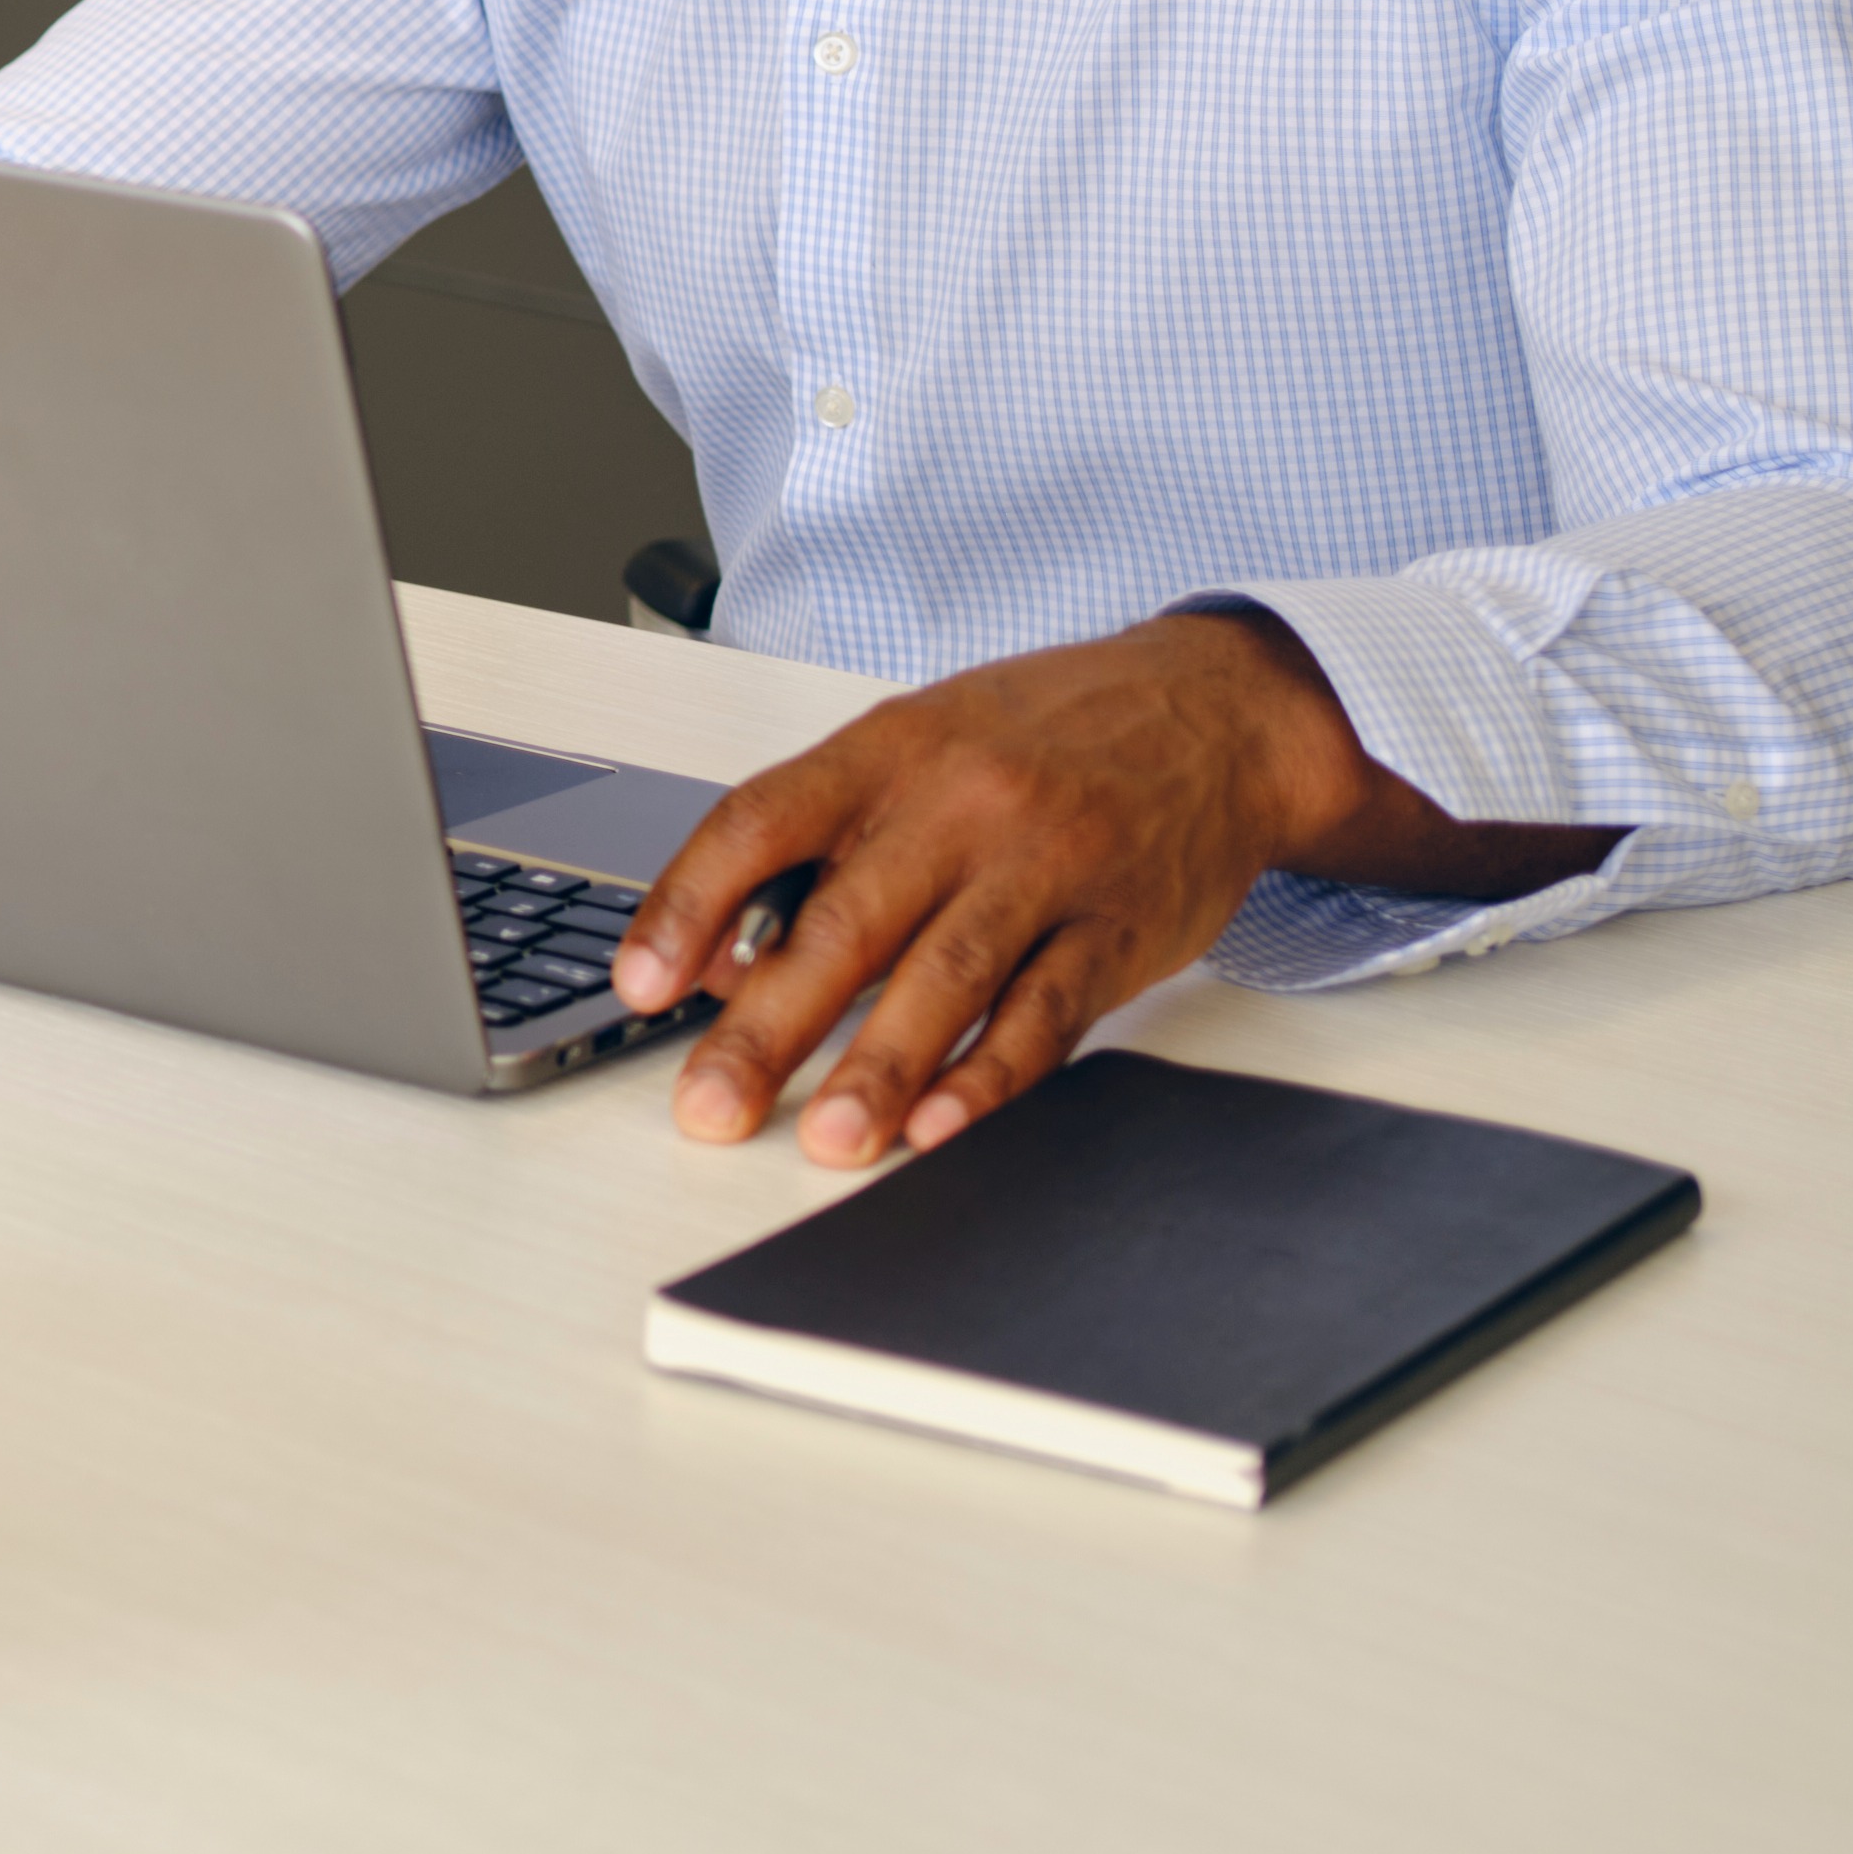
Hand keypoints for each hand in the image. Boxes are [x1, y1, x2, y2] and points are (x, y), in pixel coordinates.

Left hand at [607, 607, 1611, 1164]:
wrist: (1213, 712)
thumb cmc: (1041, 737)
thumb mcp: (917, 744)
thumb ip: (820, 839)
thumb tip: (720, 962)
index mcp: (887, 750)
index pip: (760, 823)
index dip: (688, 907)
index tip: (639, 988)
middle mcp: (961, 803)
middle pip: (845, 923)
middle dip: (766, 1029)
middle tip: (709, 1107)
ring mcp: (1045, 864)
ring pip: (946, 976)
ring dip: (878, 1069)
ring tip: (826, 1141)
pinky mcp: (1118, 927)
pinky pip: (1046, 1010)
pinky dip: (990, 1075)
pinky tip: (941, 1126)